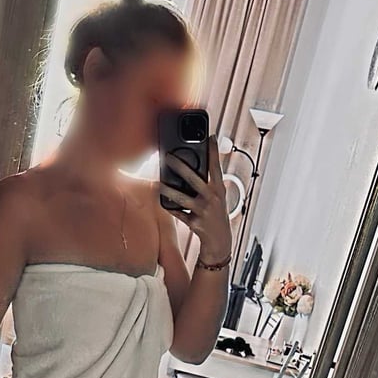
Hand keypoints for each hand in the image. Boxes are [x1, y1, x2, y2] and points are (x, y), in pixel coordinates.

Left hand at [159, 134, 231, 263]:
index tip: (210, 136)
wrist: (220, 242)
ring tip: (156, 183)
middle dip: (180, 167)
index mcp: (218, 189)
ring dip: (168, 191)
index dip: (213, 151)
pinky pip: (179, 214)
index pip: (216, 166)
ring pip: (183, 198)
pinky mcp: (195, 223)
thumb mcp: (217, 197)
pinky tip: (161, 203)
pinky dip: (170, 208)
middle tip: (168, 156)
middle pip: (194, 179)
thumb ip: (208, 182)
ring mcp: (203, 211)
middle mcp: (212, 198)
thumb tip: (191, 167)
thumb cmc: (216, 215)